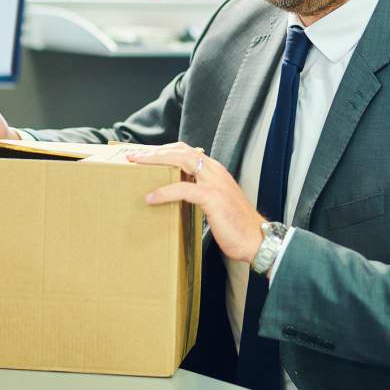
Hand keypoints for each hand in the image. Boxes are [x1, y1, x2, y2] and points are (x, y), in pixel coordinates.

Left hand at [127, 142, 263, 263]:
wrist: (256, 240)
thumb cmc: (235, 225)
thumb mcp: (215, 202)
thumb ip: (199, 193)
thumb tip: (176, 194)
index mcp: (215, 171)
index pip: (186, 151)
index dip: (165, 150)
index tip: (146, 155)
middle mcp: (215, 171)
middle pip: (181, 150)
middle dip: (155, 151)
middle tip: (134, 156)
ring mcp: (215, 183)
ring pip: (181, 161)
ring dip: (156, 161)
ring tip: (136, 166)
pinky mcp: (213, 198)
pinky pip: (183, 189)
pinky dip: (164, 192)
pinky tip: (150, 198)